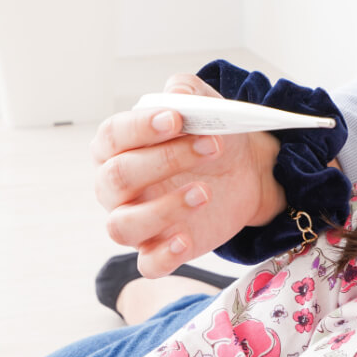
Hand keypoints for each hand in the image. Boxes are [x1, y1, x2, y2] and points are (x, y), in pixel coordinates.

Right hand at [91, 73, 285, 277]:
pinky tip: (184, 239)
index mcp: (116, 147)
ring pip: (122, 226)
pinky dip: (162, 256)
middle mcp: (115, 188)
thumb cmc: (209, 134)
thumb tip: (175, 94)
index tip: (176, 119)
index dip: (141, 128)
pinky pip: (148, 264)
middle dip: (163, 160)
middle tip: (210, 146)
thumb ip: (187, 92)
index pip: (113, 137)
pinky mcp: (160, 249)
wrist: (244, 169)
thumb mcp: (203, 105)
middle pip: (117, 178)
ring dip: (162, 209)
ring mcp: (136, 221)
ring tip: (204, 192)